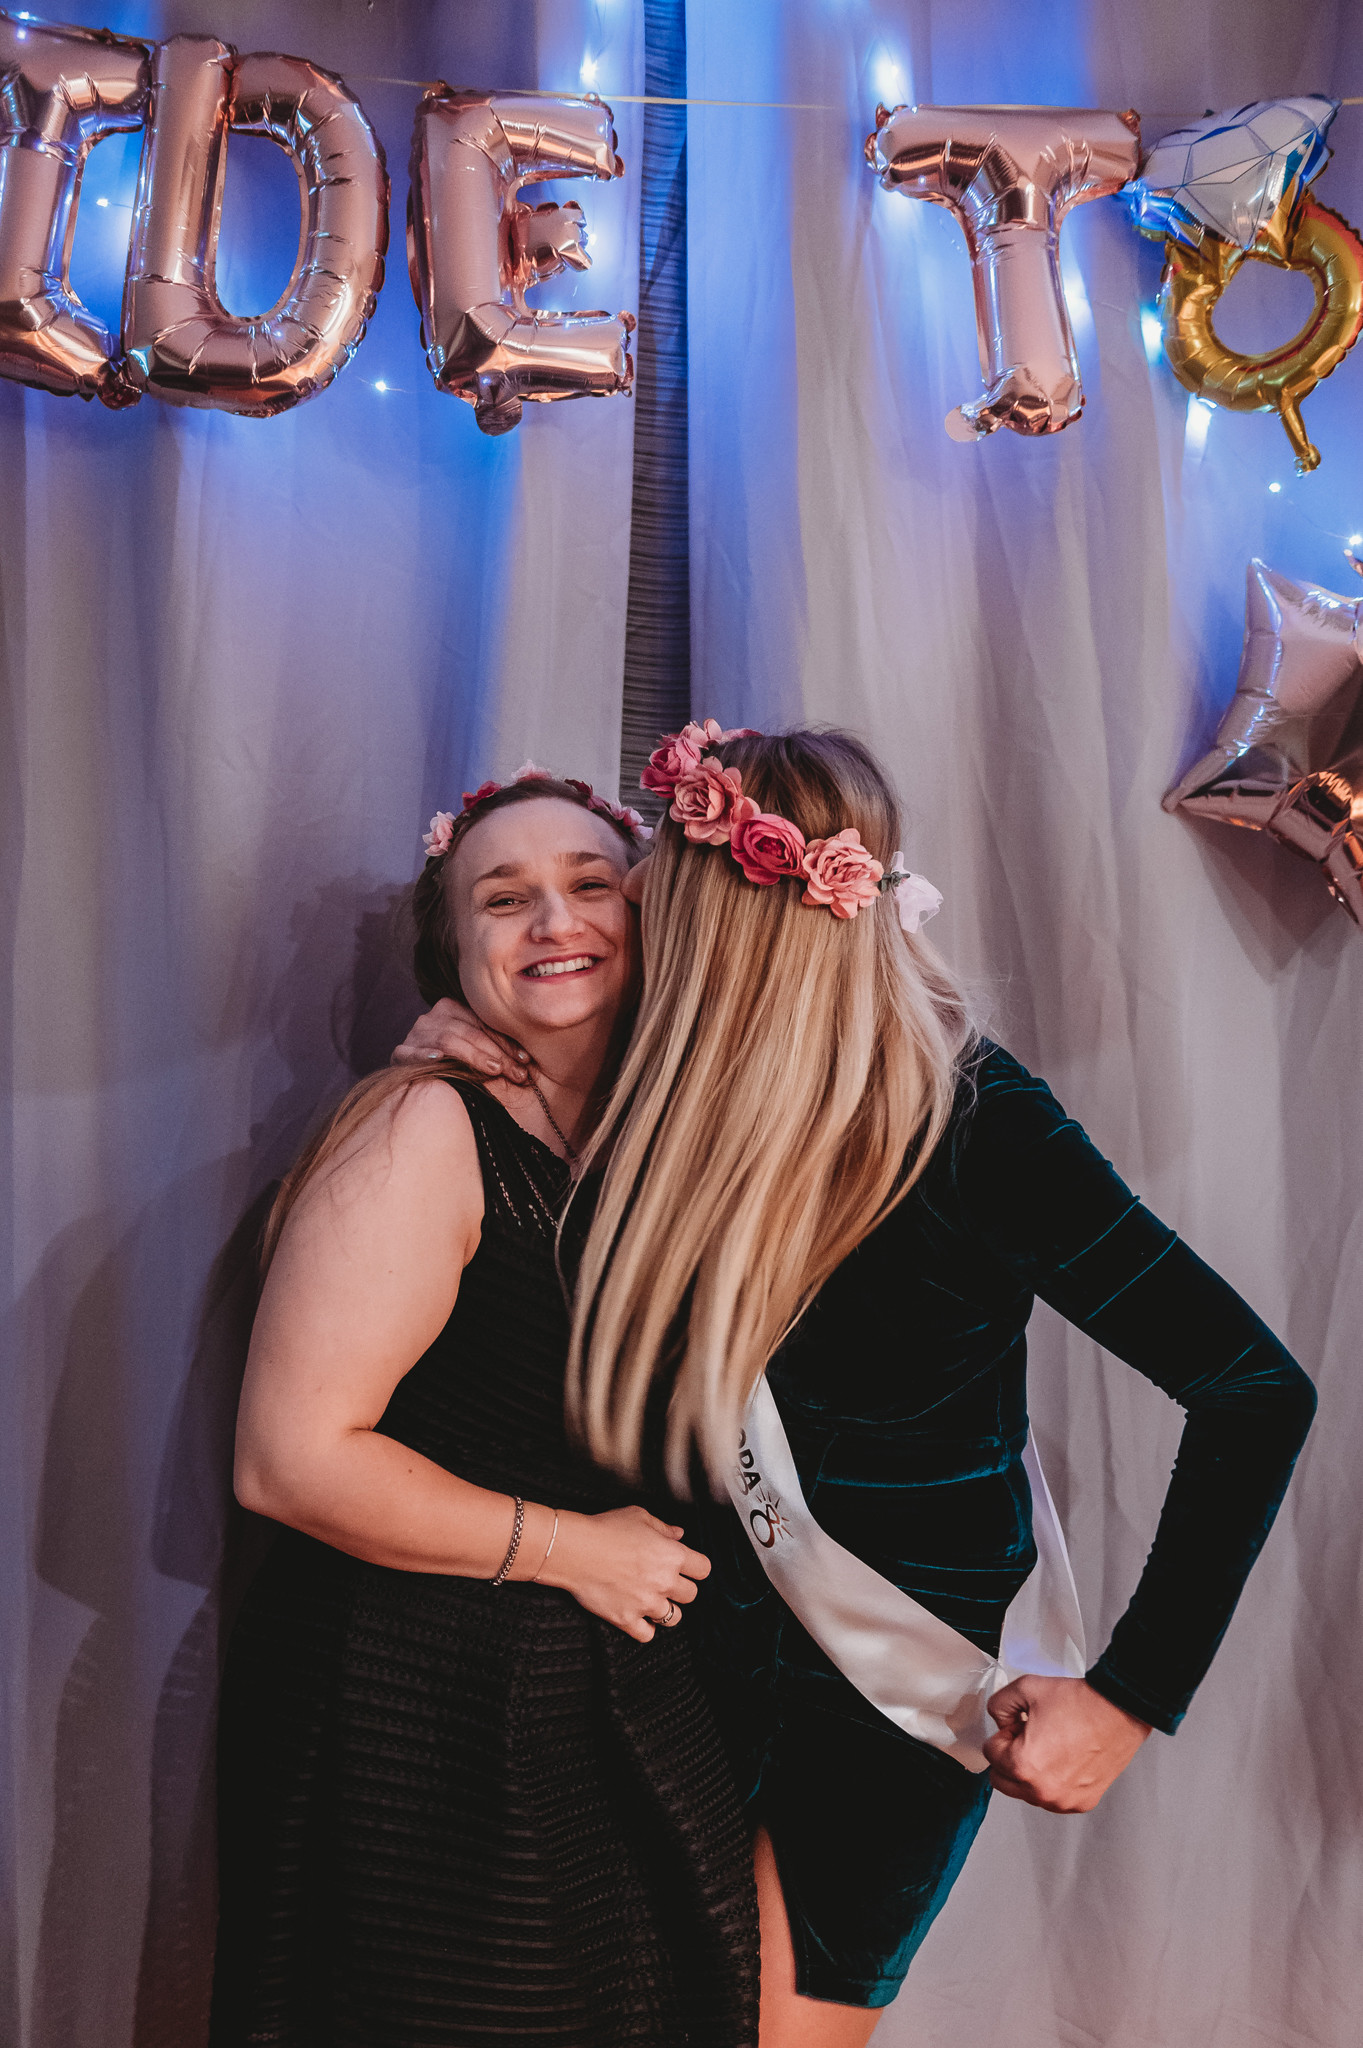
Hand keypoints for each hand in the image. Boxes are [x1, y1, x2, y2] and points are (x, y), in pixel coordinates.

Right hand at [391, 995, 530, 1082]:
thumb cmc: (456, 1068)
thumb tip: (527, 1061)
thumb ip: (496, 1050)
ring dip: (474, 1056)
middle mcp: (432, 1018)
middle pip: (469, 1032)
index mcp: (451, 1010)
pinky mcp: (400, 1054)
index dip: (506, 1042)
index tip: (526, 1060)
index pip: (483, 1024)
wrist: (419, 1082)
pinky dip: (425, 1055)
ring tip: (494, 1069)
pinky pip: (410, 1052)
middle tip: (517, 1073)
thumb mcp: (478, 1053)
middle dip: (497, 1054)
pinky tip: (439, 1059)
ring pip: (448, 1040)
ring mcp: (415, 1035)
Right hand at [540, 1504, 710, 1642]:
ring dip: (665, 1609)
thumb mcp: (639, 1516)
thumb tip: (678, 1534)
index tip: (687, 1567)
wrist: (574, 1550)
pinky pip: (648, 1635)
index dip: (696, 1568)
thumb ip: (663, 1528)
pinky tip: (638, 1615)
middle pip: (691, 1595)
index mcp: (672, 1555)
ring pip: (674, 1618)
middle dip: (680, 1588)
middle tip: (664, 1581)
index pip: (704, 1570)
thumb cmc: (604, 1529)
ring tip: (651, 1599)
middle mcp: (664, 1582)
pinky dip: (645, 1628)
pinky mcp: (627, 1619)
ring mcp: (646, 1603)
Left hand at [982, 1674, 1150, 1812]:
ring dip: (1031, 1772)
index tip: (1019, 1725)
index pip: (991, 1753)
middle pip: (1003, 1780)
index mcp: (1024, 1765)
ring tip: (1051, 1745)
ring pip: (1027, 1792)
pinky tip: (1065, 1757)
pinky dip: (1053, 1781)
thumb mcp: (1026, 1688)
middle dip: (1010, 1757)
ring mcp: (1064, 1800)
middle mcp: (1043, 1790)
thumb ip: (999, 1705)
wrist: (1119, 1710)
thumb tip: (999, 1720)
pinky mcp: (1082, 1802)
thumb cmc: (1081, 1703)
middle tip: (1030, 1737)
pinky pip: (1053, 1797)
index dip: (1004, 1733)